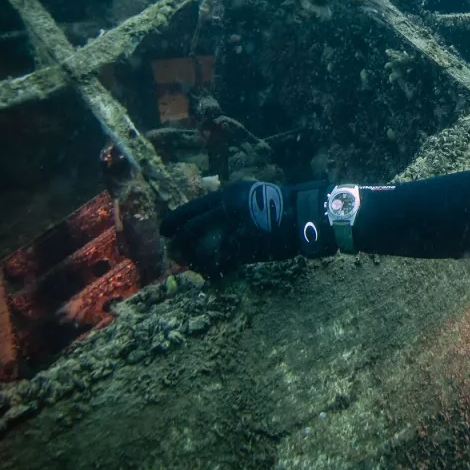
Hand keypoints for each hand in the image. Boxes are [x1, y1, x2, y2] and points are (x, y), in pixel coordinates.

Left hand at [160, 180, 332, 274]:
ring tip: (192, 265)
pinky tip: (212, 274)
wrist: (304, 215)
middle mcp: (226, 209)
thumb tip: (208, 221)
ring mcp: (234, 229)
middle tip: (175, 253)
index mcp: (227, 194)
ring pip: (200, 248)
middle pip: (190, 229)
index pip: (190, 209)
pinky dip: (213, 270)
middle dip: (179, 244)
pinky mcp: (244, 248)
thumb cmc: (280, 206)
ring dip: (193, 260)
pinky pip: (220, 263)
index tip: (165, 231)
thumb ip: (229, 206)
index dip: (173, 222)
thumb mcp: (251, 197)